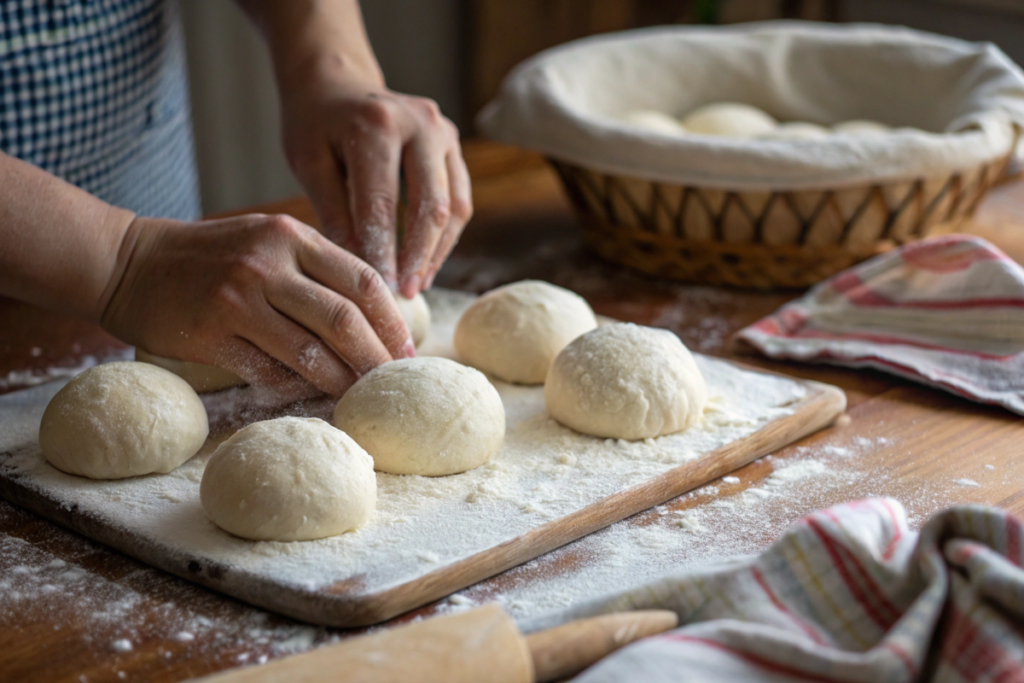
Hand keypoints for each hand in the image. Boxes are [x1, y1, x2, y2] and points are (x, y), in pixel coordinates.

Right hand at [100, 213, 414, 398]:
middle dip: (375, 358)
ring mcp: (238, 300)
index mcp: (290, 237)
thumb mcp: (265, 240)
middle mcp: (267, 264)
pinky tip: (307, 394)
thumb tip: (372, 315)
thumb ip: (314, 267)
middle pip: (343, 320)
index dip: (392, 321)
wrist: (126, 263)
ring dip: (339, 380)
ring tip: (355, 396)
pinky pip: (268, 372)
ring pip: (309, 352)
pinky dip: (294, 388)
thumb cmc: (208, 257)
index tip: (407, 351)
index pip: (361, 280)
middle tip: (389, 383)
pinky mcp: (211, 334)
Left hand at [279, 69, 472, 297]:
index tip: (378, 290)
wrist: (337, 81)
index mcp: (377, 124)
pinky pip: (459, 199)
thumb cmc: (315, 124)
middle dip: (418, 257)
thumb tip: (359, 266)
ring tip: (417, 285)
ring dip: (437, 251)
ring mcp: (444, 132)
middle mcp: (420, 123)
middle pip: (430, 206)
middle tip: (405, 294)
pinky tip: (425, 263)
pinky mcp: (454, 145)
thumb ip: (334, 211)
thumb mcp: (309, 162)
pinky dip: (444, 236)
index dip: (382, 251)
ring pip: (454, 206)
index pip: (383, 203)